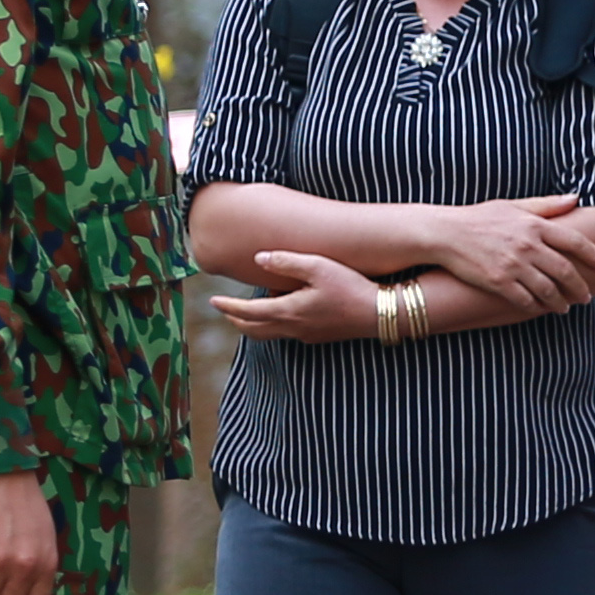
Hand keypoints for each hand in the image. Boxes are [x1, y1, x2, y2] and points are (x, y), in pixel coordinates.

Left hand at [206, 248, 397, 345]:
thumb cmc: (351, 286)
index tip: (213, 301)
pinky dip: (274, 324)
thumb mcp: (318, 266)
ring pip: (269, 334)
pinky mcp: (319, 336)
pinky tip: (282, 311)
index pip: (247, 311)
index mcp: (289, 310)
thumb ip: (286, 261)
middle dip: (236, 319)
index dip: (228, 306)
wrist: (381, 313)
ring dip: (254, 324)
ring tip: (248, 311)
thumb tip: (259, 258)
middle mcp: (294, 327)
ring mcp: (307, 335)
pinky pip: (287, 333)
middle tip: (225, 309)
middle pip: (254, 329)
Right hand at [421, 193, 594, 317]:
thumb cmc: (480, 217)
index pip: (574, 241)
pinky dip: (537, 307)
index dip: (593, 254)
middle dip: (579, 287)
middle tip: (586, 296)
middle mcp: (528, 245)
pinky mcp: (499, 282)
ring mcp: (514, 265)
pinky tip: (541, 309)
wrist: (446, 233)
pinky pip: (526, 300)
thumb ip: (547, 205)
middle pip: (565, 271)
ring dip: (560, 302)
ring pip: (548, 290)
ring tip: (565, 307)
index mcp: (534, 224)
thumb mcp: (514, 205)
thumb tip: (576, 197)